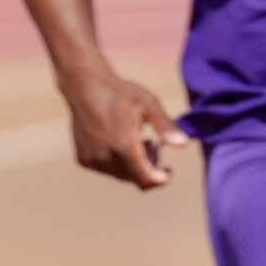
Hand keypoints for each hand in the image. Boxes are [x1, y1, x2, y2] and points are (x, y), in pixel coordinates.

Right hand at [57, 65, 190, 189]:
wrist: (84, 86)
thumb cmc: (120, 93)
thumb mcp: (148, 104)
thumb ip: (165, 127)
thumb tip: (184, 144)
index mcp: (124, 147)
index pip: (145, 179)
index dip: (160, 179)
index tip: (169, 171)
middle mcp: (106, 158)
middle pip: (134, 178)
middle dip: (148, 167)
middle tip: (152, 144)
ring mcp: (92, 160)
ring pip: (120, 174)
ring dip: (132, 164)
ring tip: (137, 139)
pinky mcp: (82, 159)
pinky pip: (105, 168)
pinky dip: (116, 161)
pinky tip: (118, 140)